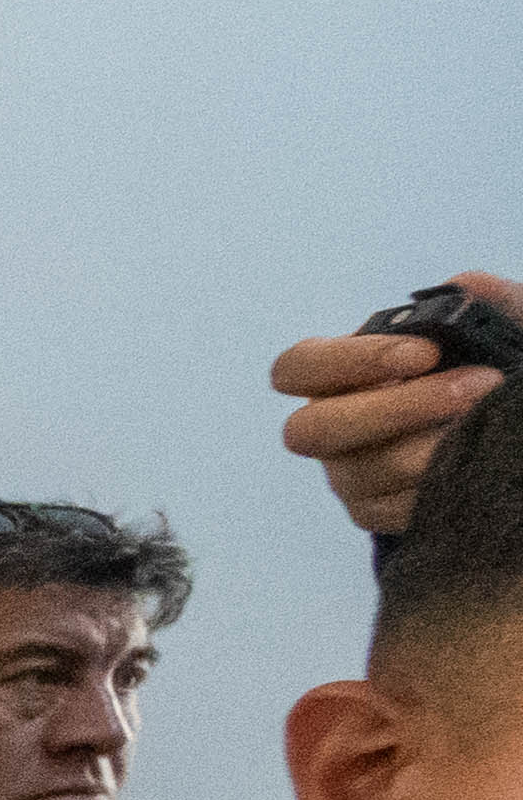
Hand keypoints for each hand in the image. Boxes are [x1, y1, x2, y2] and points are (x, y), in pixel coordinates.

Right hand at [272, 273, 510, 534]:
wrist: (504, 426)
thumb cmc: (487, 372)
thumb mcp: (500, 330)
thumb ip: (489, 304)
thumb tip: (466, 287)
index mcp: (339, 375)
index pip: (297, 368)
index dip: (349, 360)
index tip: (425, 351)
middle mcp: (329, 426)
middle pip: (312, 429)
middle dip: (396, 408)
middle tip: (475, 387)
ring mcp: (347, 474)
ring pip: (361, 472)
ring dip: (431, 447)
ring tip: (488, 424)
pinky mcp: (373, 512)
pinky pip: (389, 510)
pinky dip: (435, 487)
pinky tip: (472, 464)